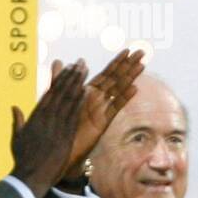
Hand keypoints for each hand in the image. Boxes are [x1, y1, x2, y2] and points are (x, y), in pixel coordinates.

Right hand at [9, 60, 86, 197]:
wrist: (30, 176)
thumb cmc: (23, 159)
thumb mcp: (18, 138)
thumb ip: (18, 121)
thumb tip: (15, 108)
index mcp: (35, 117)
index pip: (49, 94)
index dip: (58, 80)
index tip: (65, 68)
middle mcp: (45, 118)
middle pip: (60, 92)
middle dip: (70, 76)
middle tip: (79, 63)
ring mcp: (55, 126)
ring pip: (67, 100)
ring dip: (76, 84)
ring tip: (84, 71)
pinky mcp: (64, 136)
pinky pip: (72, 115)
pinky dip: (78, 102)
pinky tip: (85, 91)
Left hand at [57, 49, 144, 179]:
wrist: (58, 148)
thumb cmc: (57, 125)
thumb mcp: (56, 97)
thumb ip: (58, 79)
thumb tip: (58, 60)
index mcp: (88, 92)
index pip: (106, 73)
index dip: (117, 62)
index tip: (127, 50)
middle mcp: (97, 99)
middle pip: (117, 78)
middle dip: (129, 65)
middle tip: (142, 52)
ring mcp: (101, 109)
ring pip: (119, 90)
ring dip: (130, 77)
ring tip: (142, 65)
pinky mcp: (102, 122)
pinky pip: (115, 107)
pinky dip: (124, 97)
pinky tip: (134, 88)